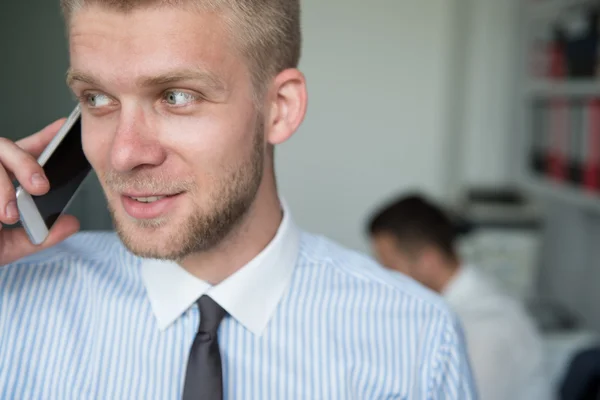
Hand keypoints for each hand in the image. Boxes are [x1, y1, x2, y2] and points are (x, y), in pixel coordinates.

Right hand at [0, 118, 79, 265]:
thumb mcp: (6, 246)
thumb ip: (39, 236)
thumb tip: (71, 223)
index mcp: (0, 181)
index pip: (23, 151)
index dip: (43, 137)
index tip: (62, 127)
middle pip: (5, 148)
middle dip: (26, 164)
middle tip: (40, 188)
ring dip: (1, 185)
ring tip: (7, 214)